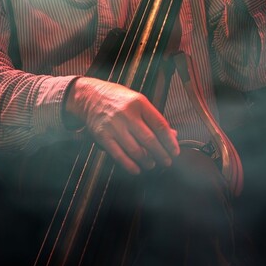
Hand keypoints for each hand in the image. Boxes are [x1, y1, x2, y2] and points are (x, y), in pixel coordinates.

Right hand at [65, 77, 179, 174]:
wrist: (90, 96)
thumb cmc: (117, 99)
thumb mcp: (138, 102)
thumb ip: (153, 118)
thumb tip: (172, 135)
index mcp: (139, 103)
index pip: (160, 125)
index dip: (170, 141)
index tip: (175, 151)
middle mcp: (127, 114)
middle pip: (149, 140)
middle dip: (161, 154)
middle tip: (167, 162)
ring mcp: (114, 126)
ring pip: (135, 150)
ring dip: (147, 161)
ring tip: (152, 165)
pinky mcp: (102, 136)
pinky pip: (119, 155)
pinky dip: (129, 165)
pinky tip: (136, 169)